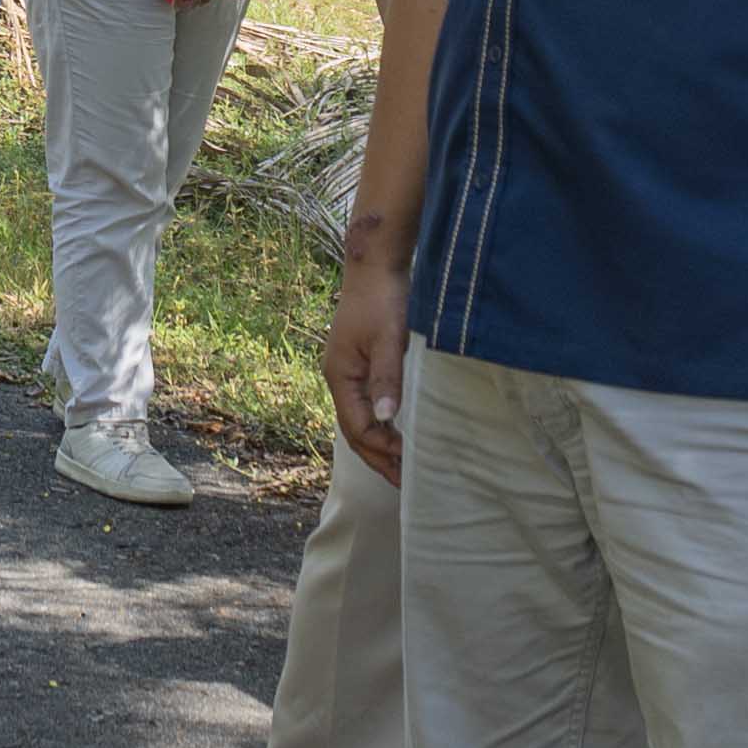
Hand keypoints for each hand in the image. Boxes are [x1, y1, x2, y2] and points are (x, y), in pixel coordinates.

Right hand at [321, 249, 412, 479]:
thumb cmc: (382, 298)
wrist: (375, 265)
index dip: (382, 447)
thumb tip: (388, 420)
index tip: (408, 461)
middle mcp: (339, 378)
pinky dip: (380, 424)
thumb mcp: (387, 339)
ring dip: (378, 444)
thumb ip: (387, 379)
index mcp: (340, 376)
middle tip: (404, 482)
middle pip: (354, 430)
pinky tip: (396, 431)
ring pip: (359, 419)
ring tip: (400, 466)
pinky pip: (366, 405)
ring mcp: (347, 372)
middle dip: (377, 457)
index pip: (358, 427)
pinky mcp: (360, 364)